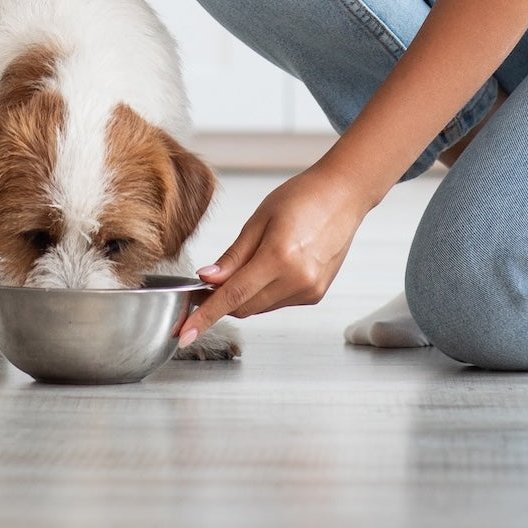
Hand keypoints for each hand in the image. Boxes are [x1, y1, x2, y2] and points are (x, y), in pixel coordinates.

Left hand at [178, 162, 370, 347]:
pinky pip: (277, 302)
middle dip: (219, 301)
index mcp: (279, 257)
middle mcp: (297, 281)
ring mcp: (309, 291)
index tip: (185, 332)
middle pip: (244, 307)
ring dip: (242, 296)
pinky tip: (268, 267)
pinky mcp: (316, 294)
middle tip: (203, 285)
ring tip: (245, 264)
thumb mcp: (259, 219)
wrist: (343, 195)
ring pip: (259, 307)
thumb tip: (207, 279)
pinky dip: (263, 292)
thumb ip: (233, 256)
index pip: (232, 296)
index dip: (205, 316)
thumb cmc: (302, 197)